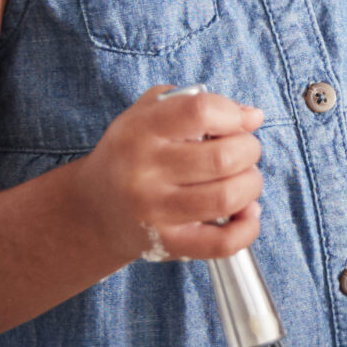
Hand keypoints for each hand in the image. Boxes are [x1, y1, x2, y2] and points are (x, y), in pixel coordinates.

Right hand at [75, 87, 266, 264]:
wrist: (94, 210)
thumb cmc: (131, 154)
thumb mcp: (149, 114)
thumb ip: (197, 102)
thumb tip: (253, 117)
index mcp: (140, 131)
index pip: (200, 111)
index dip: (230, 114)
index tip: (233, 122)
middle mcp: (144, 171)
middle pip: (224, 157)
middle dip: (249, 150)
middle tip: (242, 152)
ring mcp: (155, 211)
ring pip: (228, 197)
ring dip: (251, 185)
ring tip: (243, 179)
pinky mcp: (169, 243)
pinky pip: (223, 242)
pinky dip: (247, 228)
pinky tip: (245, 213)